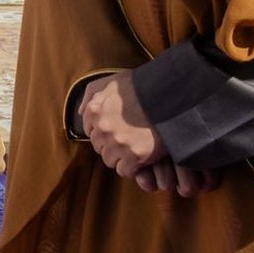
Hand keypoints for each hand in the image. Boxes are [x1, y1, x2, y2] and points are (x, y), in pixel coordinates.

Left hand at [71, 71, 202, 195]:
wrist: (172, 98)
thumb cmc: (144, 87)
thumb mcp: (114, 81)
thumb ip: (92, 94)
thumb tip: (81, 112)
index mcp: (95, 110)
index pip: (89, 130)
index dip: (103, 131)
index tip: (117, 130)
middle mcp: (103, 128)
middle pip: (99, 146)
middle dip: (111, 144)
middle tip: (128, 139)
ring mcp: (118, 143)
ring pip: (110, 160)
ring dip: (120, 157)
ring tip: (135, 147)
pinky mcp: (134, 156)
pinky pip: (124, 170)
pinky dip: (132, 167)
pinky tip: (141, 156)